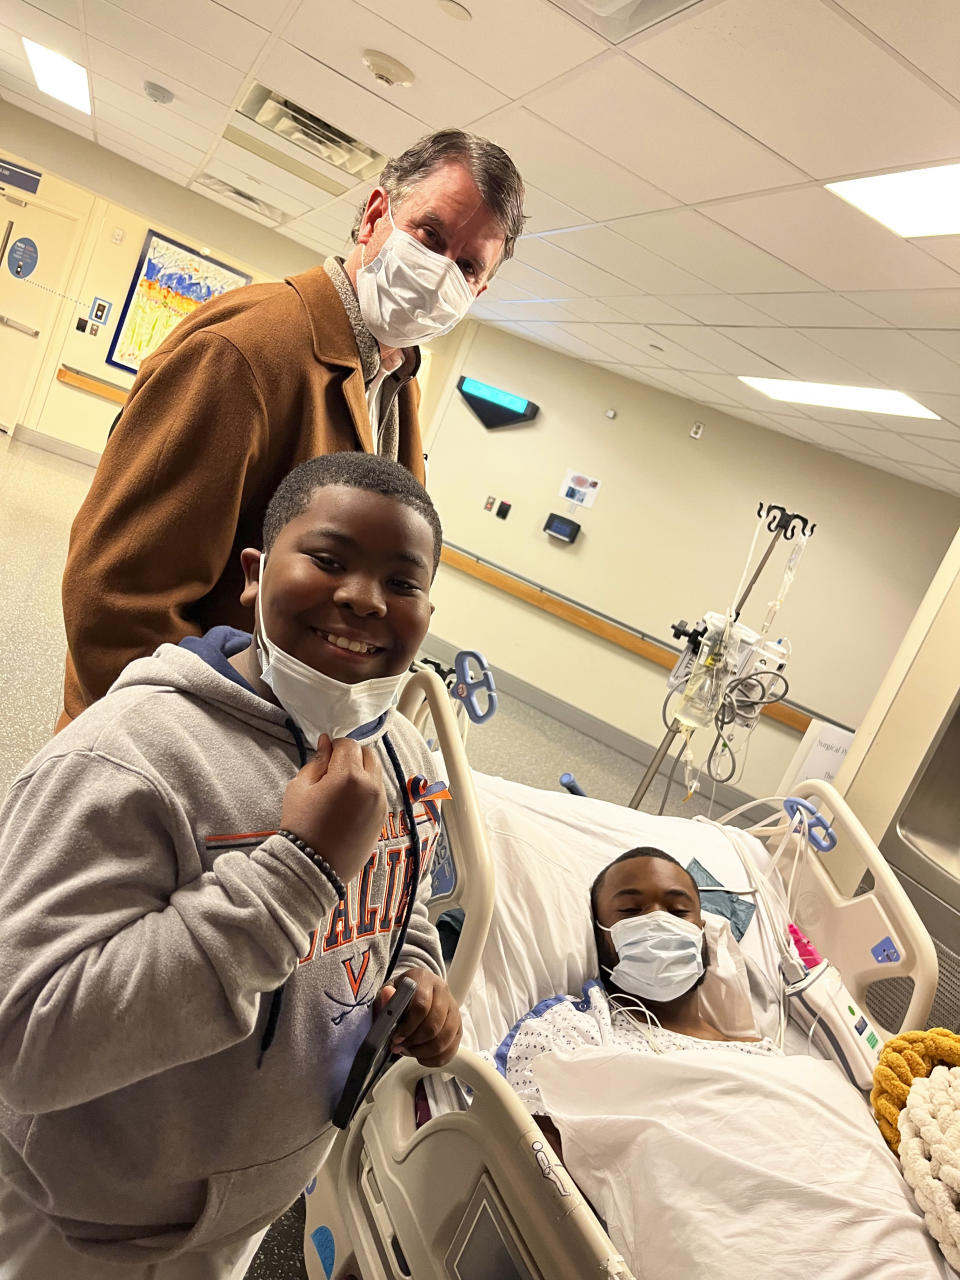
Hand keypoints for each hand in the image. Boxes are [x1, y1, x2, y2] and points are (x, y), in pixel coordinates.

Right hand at [280, 735, 386, 884]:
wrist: (314, 867)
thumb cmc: (302, 826)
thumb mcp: (299, 788)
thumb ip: (317, 762)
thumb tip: (327, 743)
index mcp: (349, 776)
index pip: (349, 744)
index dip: (335, 747)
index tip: (325, 756)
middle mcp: (371, 787)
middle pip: (369, 754)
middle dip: (353, 756)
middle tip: (333, 771)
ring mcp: (380, 803)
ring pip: (376, 773)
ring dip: (362, 772)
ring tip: (340, 789)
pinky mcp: (382, 818)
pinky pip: (378, 793)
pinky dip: (366, 790)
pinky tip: (348, 804)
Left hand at [375, 968, 461, 1067]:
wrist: (413, 994)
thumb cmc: (399, 996)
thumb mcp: (387, 994)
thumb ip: (386, 998)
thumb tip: (388, 994)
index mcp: (424, 979)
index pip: (421, 1005)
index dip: (408, 1026)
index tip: (396, 1038)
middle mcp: (442, 991)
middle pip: (435, 1024)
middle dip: (415, 1041)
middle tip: (400, 1047)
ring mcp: (453, 1009)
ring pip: (444, 1039)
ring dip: (424, 1051)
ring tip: (409, 1051)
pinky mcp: (458, 1025)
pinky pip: (451, 1049)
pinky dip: (435, 1059)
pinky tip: (421, 1056)